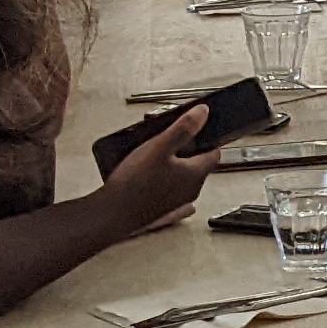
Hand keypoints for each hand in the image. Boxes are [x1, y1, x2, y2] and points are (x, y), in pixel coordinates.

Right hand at [96, 104, 221, 233]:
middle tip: (168, 139)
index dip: (207, 140)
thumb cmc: (135, 183)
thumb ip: (182, 129)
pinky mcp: (162, 208)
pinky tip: (149, 172)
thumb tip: (202, 113)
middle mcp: (190, 190)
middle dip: (185, 149)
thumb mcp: (159, 147)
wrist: (113, 214)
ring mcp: (176, 201)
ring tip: (153, 152)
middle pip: (196, 164)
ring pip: (182, 176)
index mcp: (196, 175)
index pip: (213, 153)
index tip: (196, 131)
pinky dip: (163, 178)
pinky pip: (169, 189)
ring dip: (172, 163)